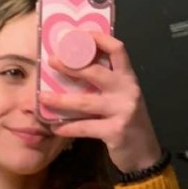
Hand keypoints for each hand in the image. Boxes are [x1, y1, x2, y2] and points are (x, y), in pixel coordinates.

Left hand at [44, 29, 164, 176]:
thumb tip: (73, 67)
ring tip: (42, 97)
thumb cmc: (128, 120)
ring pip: (86, 102)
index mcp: (128, 77)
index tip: (77, 35)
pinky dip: (68, 127)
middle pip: (96, 72)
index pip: (117, 49)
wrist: (145, 153)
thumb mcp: (122, 97)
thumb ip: (106, 82)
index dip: (98, 39)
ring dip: (61, 100)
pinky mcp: (116, 131)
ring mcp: (123, 110)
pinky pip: (86, 127)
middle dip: (71, 66)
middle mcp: (128, 90)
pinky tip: (55, 127)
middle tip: (52, 61)